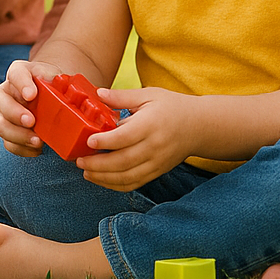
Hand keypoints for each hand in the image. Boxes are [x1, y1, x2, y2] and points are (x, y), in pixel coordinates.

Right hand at [0, 59, 62, 156]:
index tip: (31, 95)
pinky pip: (8, 142)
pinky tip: (37, 149)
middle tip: (31, 122)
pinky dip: (22, 148)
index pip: (16, 73)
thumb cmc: (55, 86)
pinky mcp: (9, 131)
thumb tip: (68, 93)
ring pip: (0, 124)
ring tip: (37, 141)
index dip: (21, 84)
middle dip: (15, 113)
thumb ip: (60, 82)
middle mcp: (7, 91)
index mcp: (20, 73)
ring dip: (17, 135)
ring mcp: (4, 112)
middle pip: (1, 100)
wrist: (53, 96)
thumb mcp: (59, 79)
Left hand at [78, 86, 196, 190]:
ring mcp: (157, 162)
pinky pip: (135, 183)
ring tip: (86, 172)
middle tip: (80, 161)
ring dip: (104, 178)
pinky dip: (116, 185)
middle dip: (98, 164)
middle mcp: (154, 147)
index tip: (89, 141)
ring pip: (128, 177)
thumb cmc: (171, 107)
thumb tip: (98, 93)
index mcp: (151, 125)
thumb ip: (122, 97)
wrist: (200, 126)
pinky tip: (101, 180)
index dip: (106, 141)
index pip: (126, 137)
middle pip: (123, 161)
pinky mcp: (157, 172)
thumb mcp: (149, 95)